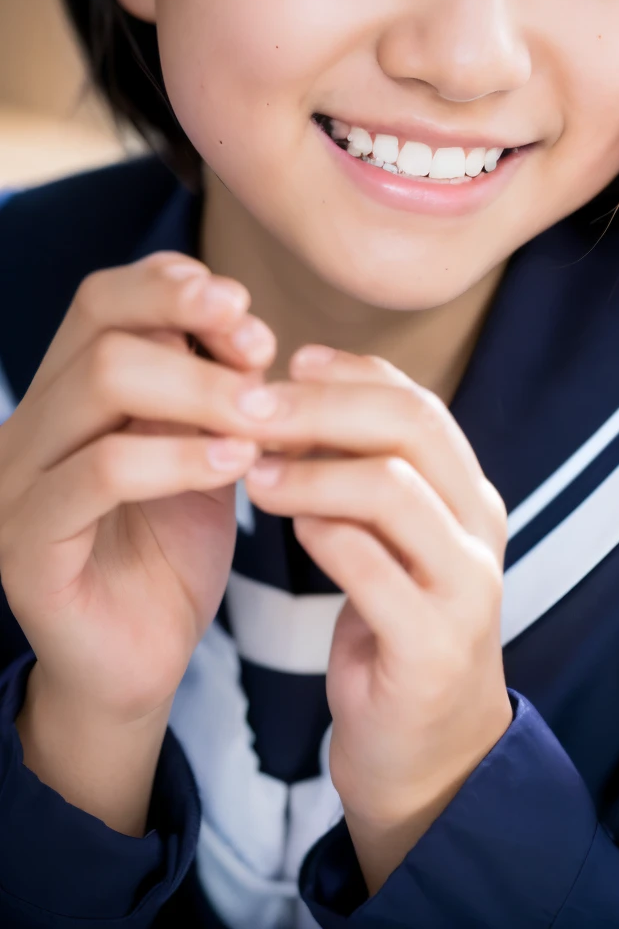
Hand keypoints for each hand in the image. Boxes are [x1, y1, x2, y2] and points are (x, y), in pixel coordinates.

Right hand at [0, 252, 276, 831]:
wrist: (137, 663)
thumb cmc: (172, 547)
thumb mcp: (200, 447)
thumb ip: (206, 387)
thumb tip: (241, 318)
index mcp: (65, 391)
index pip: (102, 297)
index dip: (175, 286)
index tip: (246, 311)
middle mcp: (28, 426)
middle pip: (101, 329)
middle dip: (196, 332)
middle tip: (264, 359)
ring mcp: (18, 484)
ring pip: (98, 382)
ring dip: (198, 389)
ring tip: (261, 416)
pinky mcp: (26, 546)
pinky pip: (100, 473)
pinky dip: (178, 457)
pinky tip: (237, 463)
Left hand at [244, 346, 511, 891]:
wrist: (431, 760)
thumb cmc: (394, 633)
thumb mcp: (391, 544)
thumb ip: (365, 479)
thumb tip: (295, 401)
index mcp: (470, 496)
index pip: (419, 403)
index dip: (355, 372)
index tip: (291, 359)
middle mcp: (480, 530)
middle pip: (411, 428)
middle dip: (325, 405)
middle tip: (255, 404)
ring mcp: (466, 587)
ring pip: (391, 488)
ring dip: (310, 469)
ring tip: (253, 468)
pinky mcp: (433, 647)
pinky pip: (372, 569)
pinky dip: (320, 535)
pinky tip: (278, 525)